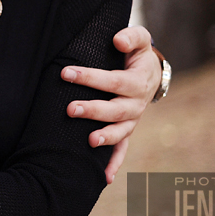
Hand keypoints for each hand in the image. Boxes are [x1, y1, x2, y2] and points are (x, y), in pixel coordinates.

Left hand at [61, 25, 159, 182]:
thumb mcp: (138, 40)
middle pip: (115, 110)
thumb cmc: (135, 53)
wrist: (148, 72)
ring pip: (120, 132)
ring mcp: (131, 120)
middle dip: (93, 110)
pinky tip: (103, 178)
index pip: (113, 81)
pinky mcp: (125, 130)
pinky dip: (114, 164)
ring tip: (89, 141)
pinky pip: (122, 150)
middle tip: (70, 109)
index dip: (90, 77)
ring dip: (105, 138)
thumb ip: (131, 37)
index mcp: (137, 82)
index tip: (65, 73)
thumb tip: (118, 42)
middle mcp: (136, 104)